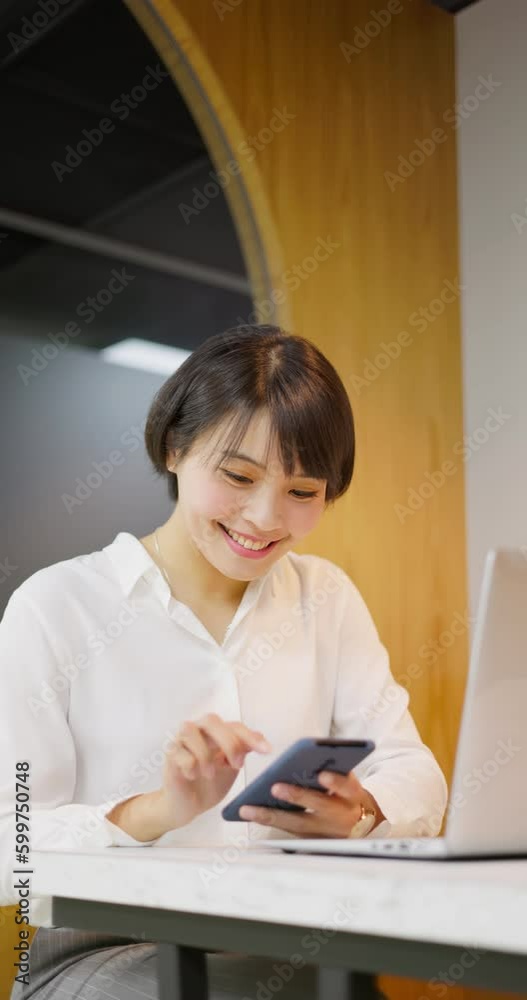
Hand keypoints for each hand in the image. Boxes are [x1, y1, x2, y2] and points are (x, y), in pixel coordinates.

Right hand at [159, 713, 271, 828]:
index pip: (234, 726)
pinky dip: (190, 765)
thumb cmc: (210, 783)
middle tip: (237, 764)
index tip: (267, 750)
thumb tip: (260, 738)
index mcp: (215, 732)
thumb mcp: (231, 767)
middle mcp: (197, 730)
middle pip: (211, 720)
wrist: (188, 805)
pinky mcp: (169, 755)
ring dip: (205, 754)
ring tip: (210, 774)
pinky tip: (192, 776)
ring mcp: (180, 741)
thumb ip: (242, 751)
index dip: (251, 736)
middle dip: (228, 741)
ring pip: (191, 732)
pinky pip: (179, 753)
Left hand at [238, 769, 384, 837]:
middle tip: (276, 787)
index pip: (347, 787)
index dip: (335, 782)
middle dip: (297, 797)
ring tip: (248, 809)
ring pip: (296, 823)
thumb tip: (312, 751)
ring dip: (271, 815)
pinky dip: (268, 821)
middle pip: (318, 806)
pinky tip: (249, 813)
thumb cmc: (347, 795)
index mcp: (352, 795)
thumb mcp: (350, 781)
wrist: (358, 825)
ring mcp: (323, 830)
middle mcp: (338, 814)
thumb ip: (336, 769)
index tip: (322, 774)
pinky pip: (286, 830)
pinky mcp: (309, 838)